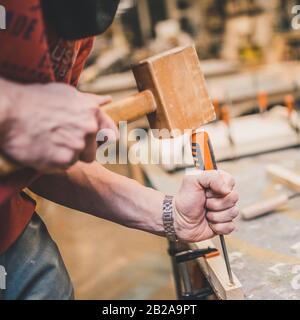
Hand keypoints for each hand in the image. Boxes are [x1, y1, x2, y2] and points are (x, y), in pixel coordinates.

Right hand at [0, 80, 117, 171]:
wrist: (7, 111)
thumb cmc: (35, 99)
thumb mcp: (66, 93)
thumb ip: (89, 101)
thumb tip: (107, 101)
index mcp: (92, 113)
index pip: (111, 135)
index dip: (102, 141)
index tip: (93, 143)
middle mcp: (89, 130)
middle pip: (92, 152)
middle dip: (79, 150)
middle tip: (59, 140)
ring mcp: (77, 146)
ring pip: (76, 160)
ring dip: (65, 156)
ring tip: (47, 142)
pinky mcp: (63, 161)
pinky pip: (62, 168)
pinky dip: (53, 163)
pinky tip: (41, 150)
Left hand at [174, 170, 238, 241]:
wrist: (178, 221)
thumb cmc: (184, 200)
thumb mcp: (191, 181)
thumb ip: (210, 176)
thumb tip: (227, 189)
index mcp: (217, 183)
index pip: (230, 181)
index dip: (219, 188)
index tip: (206, 191)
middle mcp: (223, 196)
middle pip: (234, 198)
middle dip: (215, 203)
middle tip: (204, 203)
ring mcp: (225, 210)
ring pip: (233, 213)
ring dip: (215, 215)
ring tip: (205, 213)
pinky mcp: (225, 224)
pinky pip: (230, 226)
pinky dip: (217, 226)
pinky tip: (209, 223)